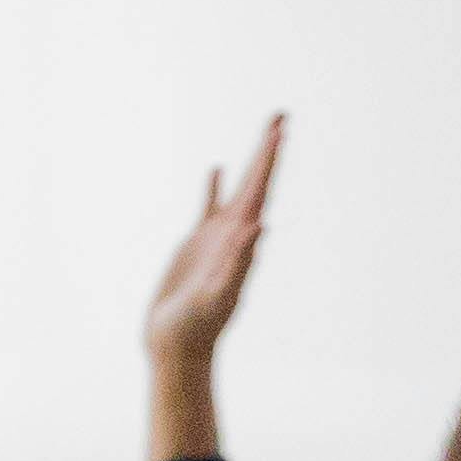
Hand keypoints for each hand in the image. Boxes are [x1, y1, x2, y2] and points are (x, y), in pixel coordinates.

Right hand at [145, 116, 283, 375]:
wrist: (178, 346)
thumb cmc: (197, 327)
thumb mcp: (219, 294)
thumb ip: (239, 263)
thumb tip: (258, 228)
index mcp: (242, 242)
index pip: (260, 192)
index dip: (270, 161)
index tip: (280, 130)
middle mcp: (235, 235)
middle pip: (256, 182)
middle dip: (269, 149)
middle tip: (282, 115)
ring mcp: (217, 238)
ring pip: (238, 189)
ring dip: (251, 162)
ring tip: (265, 133)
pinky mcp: (196, 245)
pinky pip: (207, 207)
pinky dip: (214, 187)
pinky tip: (218, 169)